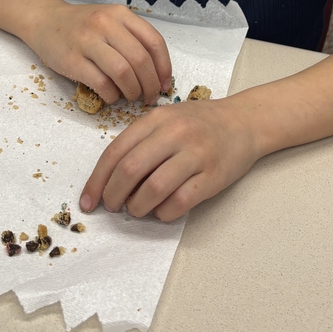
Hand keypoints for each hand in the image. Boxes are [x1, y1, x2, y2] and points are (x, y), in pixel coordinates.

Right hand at [26, 0, 171, 104]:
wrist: (46, 20)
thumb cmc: (84, 25)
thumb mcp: (112, 20)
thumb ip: (133, 39)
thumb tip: (158, 75)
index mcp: (121, 14)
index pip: (154, 42)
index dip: (164, 68)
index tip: (165, 85)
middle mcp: (106, 24)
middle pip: (140, 60)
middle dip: (150, 84)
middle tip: (149, 97)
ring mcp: (87, 41)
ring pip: (123, 72)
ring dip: (132, 91)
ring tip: (131, 97)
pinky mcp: (71, 60)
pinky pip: (101, 83)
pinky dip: (112, 95)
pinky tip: (111, 96)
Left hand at [79, 97, 262, 221]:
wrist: (244, 121)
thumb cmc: (199, 123)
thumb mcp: (167, 119)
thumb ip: (140, 141)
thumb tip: (110, 180)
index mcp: (157, 119)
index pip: (116, 152)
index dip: (97, 180)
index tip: (88, 201)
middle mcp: (175, 133)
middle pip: (130, 170)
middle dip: (113, 196)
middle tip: (112, 207)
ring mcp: (196, 154)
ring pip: (154, 189)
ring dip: (138, 207)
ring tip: (137, 209)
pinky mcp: (213, 176)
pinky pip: (180, 202)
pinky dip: (164, 213)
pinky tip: (162, 211)